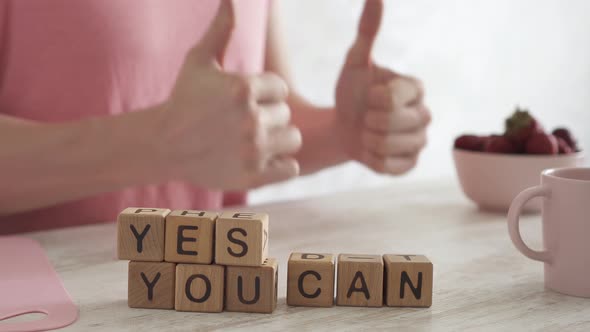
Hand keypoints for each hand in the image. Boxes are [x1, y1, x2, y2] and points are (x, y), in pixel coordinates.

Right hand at [153, 0, 300, 189]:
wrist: (163, 145)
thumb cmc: (184, 99)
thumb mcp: (199, 61)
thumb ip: (221, 30)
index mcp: (242, 88)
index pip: (280, 88)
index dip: (264, 94)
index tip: (243, 102)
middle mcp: (250, 119)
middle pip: (286, 114)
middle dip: (268, 117)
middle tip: (242, 124)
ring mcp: (252, 150)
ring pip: (294, 139)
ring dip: (278, 140)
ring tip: (254, 140)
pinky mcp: (253, 177)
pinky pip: (291, 168)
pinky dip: (280, 166)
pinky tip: (261, 160)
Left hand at [335, 0, 430, 174]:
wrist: (342, 128)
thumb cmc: (351, 93)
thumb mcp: (355, 62)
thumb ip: (368, 32)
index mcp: (416, 88)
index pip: (393, 97)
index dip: (372, 99)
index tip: (369, 96)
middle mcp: (424, 114)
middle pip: (393, 123)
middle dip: (369, 121)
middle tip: (366, 117)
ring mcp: (420, 142)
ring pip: (391, 146)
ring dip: (369, 140)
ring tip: (368, 132)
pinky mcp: (410, 165)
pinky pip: (390, 167)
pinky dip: (373, 159)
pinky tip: (371, 150)